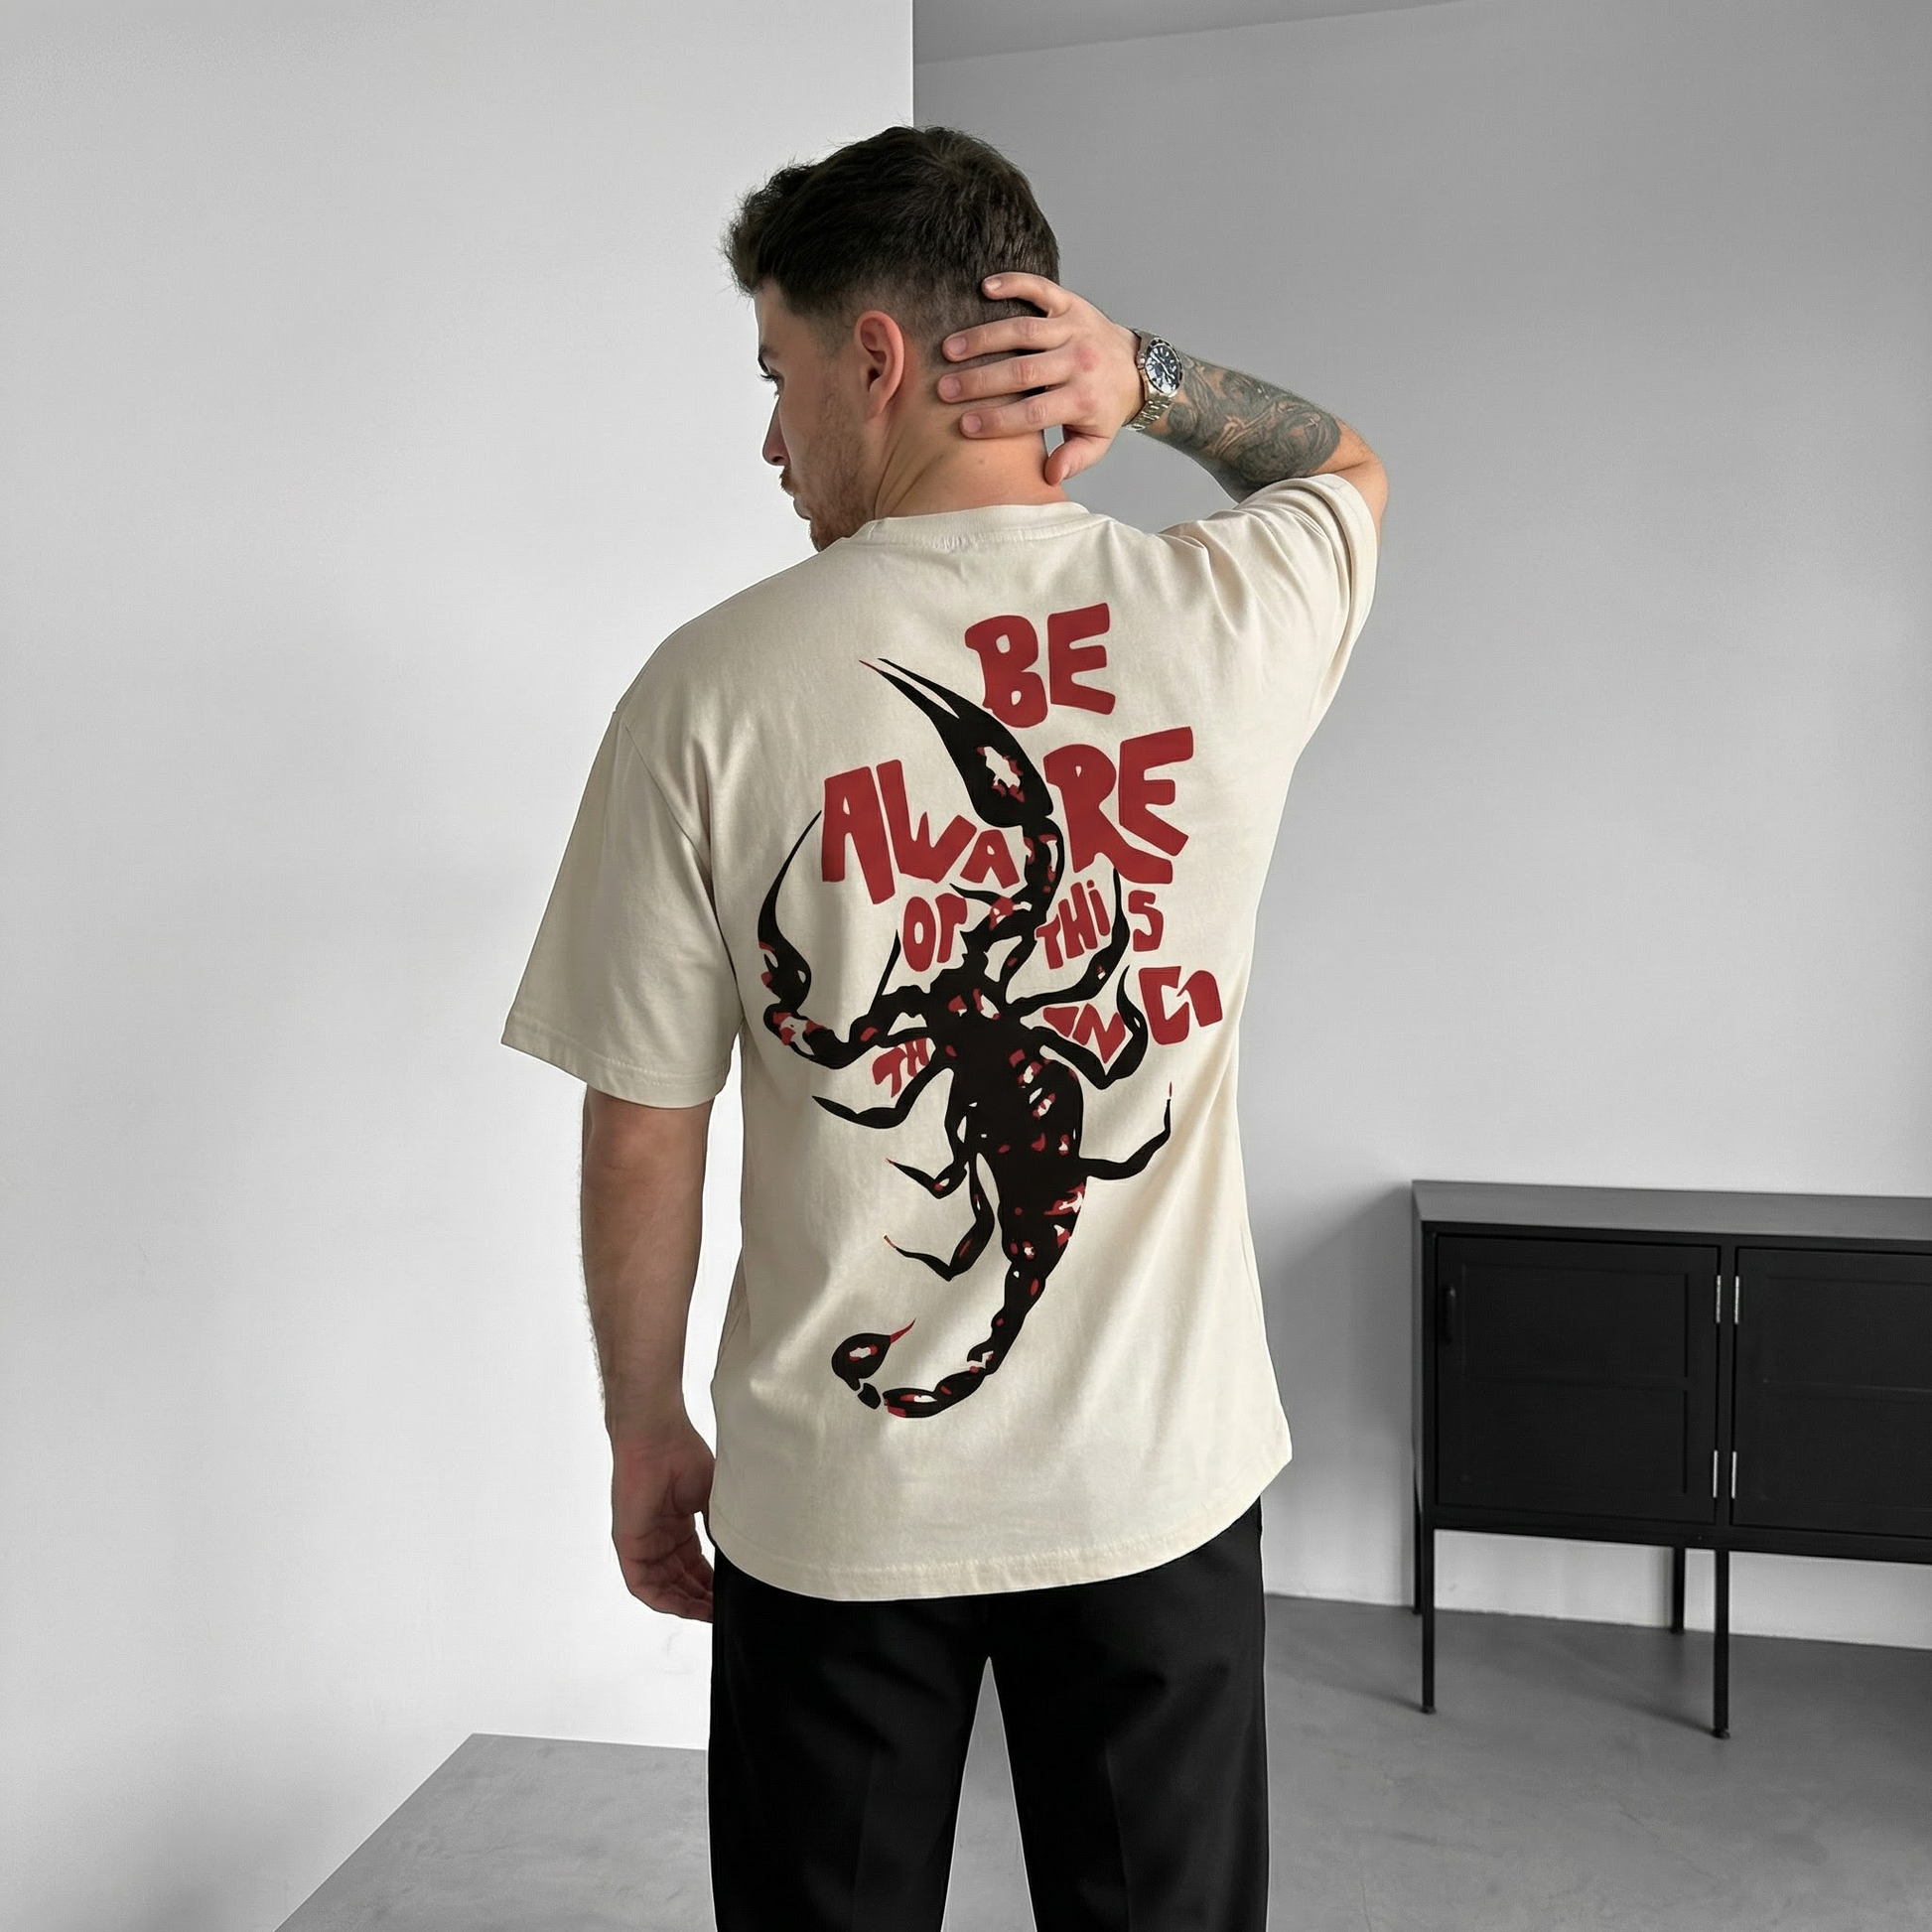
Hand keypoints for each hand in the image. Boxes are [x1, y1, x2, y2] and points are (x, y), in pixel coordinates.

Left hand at [609, 1416, 715, 1620]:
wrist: (658, 1439)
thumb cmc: (684, 1457)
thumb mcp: (712, 1499)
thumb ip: (721, 1529)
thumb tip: (740, 1558)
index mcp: (678, 1526)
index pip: (695, 1566)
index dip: (712, 1585)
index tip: (731, 1597)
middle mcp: (660, 1538)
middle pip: (680, 1581)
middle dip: (702, 1599)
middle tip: (724, 1611)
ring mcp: (643, 1543)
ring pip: (662, 1588)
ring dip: (685, 1604)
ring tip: (710, 1613)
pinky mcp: (627, 1545)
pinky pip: (642, 1584)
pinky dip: (662, 1599)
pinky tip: (684, 1607)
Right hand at [938, 273, 1145, 485]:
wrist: (1137, 368)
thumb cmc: (1105, 408)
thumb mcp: (1097, 441)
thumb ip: (1074, 459)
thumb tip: (1050, 476)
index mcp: (1084, 399)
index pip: (1034, 412)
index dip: (998, 420)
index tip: (965, 425)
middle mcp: (1079, 361)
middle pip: (1023, 372)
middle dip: (980, 381)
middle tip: (945, 389)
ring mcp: (1074, 328)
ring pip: (1024, 331)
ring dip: (984, 338)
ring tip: (949, 349)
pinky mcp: (1071, 303)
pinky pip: (1041, 289)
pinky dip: (1014, 283)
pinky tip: (985, 287)